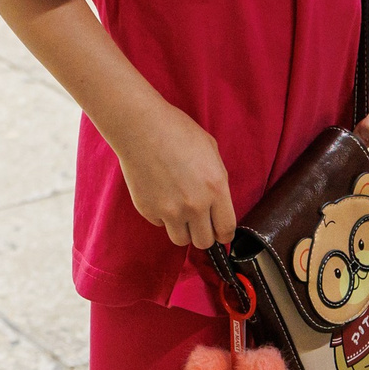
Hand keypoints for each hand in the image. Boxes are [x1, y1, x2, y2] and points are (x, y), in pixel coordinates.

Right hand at [108, 98, 236, 248]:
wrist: (141, 127)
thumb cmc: (177, 131)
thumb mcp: (211, 150)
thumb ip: (218, 180)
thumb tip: (219, 203)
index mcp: (216, 188)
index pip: (226, 230)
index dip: (224, 233)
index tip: (220, 231)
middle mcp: (195, 205)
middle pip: (203, 242)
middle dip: (203, 233)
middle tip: (198, 221)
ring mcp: (170, 210)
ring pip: (181, 240)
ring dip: (182, 229)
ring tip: (179, 210)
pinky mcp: (149, 210)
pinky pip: (160, 224)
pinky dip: (161, 215)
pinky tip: (160, 194)